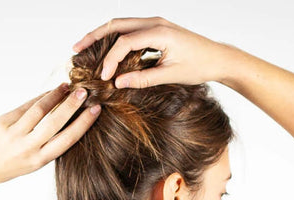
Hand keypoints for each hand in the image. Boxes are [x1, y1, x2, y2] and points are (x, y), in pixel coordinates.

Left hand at [0, 83, 100, 185]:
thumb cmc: (5, 165)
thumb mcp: (30, 161)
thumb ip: (45, 144)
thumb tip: (62, 118)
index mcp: (39, 160)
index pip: (67, 139)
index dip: (83, 123)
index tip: (95, 110)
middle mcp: (28, 149)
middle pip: (56, 122)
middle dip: (72, 105)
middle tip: (84, 92)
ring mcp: (15, 135)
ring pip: (40, 110)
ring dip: (55, 96)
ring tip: (66, 87)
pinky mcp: (2, 124)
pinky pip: (25, 107)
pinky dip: (38, 98)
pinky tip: (48, 92)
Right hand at [71, 17, 231, 88]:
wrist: (218, 58)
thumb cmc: (199, 66)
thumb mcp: (171, 75)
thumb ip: (143, 79)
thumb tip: (118, 83)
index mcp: (159, 32)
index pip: (124, 42)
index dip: (110, 59)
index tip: (104, 77)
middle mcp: (155, 22)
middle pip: (116, 24)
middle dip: (94, 36)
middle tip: (76, 49)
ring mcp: (155, 23)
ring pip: (121, 25)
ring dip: (102, 36)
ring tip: (84, 47)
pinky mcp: (155, 29)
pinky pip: (130, 30)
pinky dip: (115, 38)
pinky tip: (105, 50)